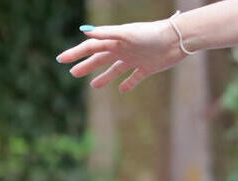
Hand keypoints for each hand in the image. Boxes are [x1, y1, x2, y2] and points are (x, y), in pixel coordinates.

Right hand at [56, 21, 187, 91]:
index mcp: (115, 41)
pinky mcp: (147, 67)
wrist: (176, 40)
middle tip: (72, 73)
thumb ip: (107, 33)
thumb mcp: (127, 34)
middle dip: (86, 66)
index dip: (75, 54)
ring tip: (93, 86)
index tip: (61, 60)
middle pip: (100, 59)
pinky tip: (122, 90)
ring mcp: (135, 59)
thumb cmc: (151, 34)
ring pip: (115, 69)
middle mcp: (123, 49)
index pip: (90, 47)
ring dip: (104, 77)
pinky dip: (128, 83)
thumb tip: (85, 32)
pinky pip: (135, 77)